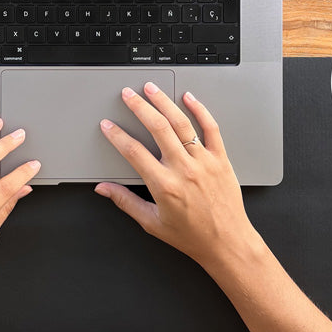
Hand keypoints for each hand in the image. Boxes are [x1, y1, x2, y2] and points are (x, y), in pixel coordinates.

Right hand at [95, 84, 254, 269]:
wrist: (227, 243)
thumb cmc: (192, 236)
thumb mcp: (152, 222)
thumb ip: (125, 201)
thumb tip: (103, 189)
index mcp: (164, 185)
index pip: (133, 151)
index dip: (117, 135)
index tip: (108, 125)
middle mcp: (184, 169)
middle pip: (157, 128)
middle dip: (139, 107)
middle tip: (128, 94)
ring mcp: (204, 161)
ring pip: (181, 123)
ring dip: (164, 102)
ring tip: (151, 88)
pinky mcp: (221, 159)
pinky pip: (211, 128)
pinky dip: (200, 110)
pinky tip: (189, 98)